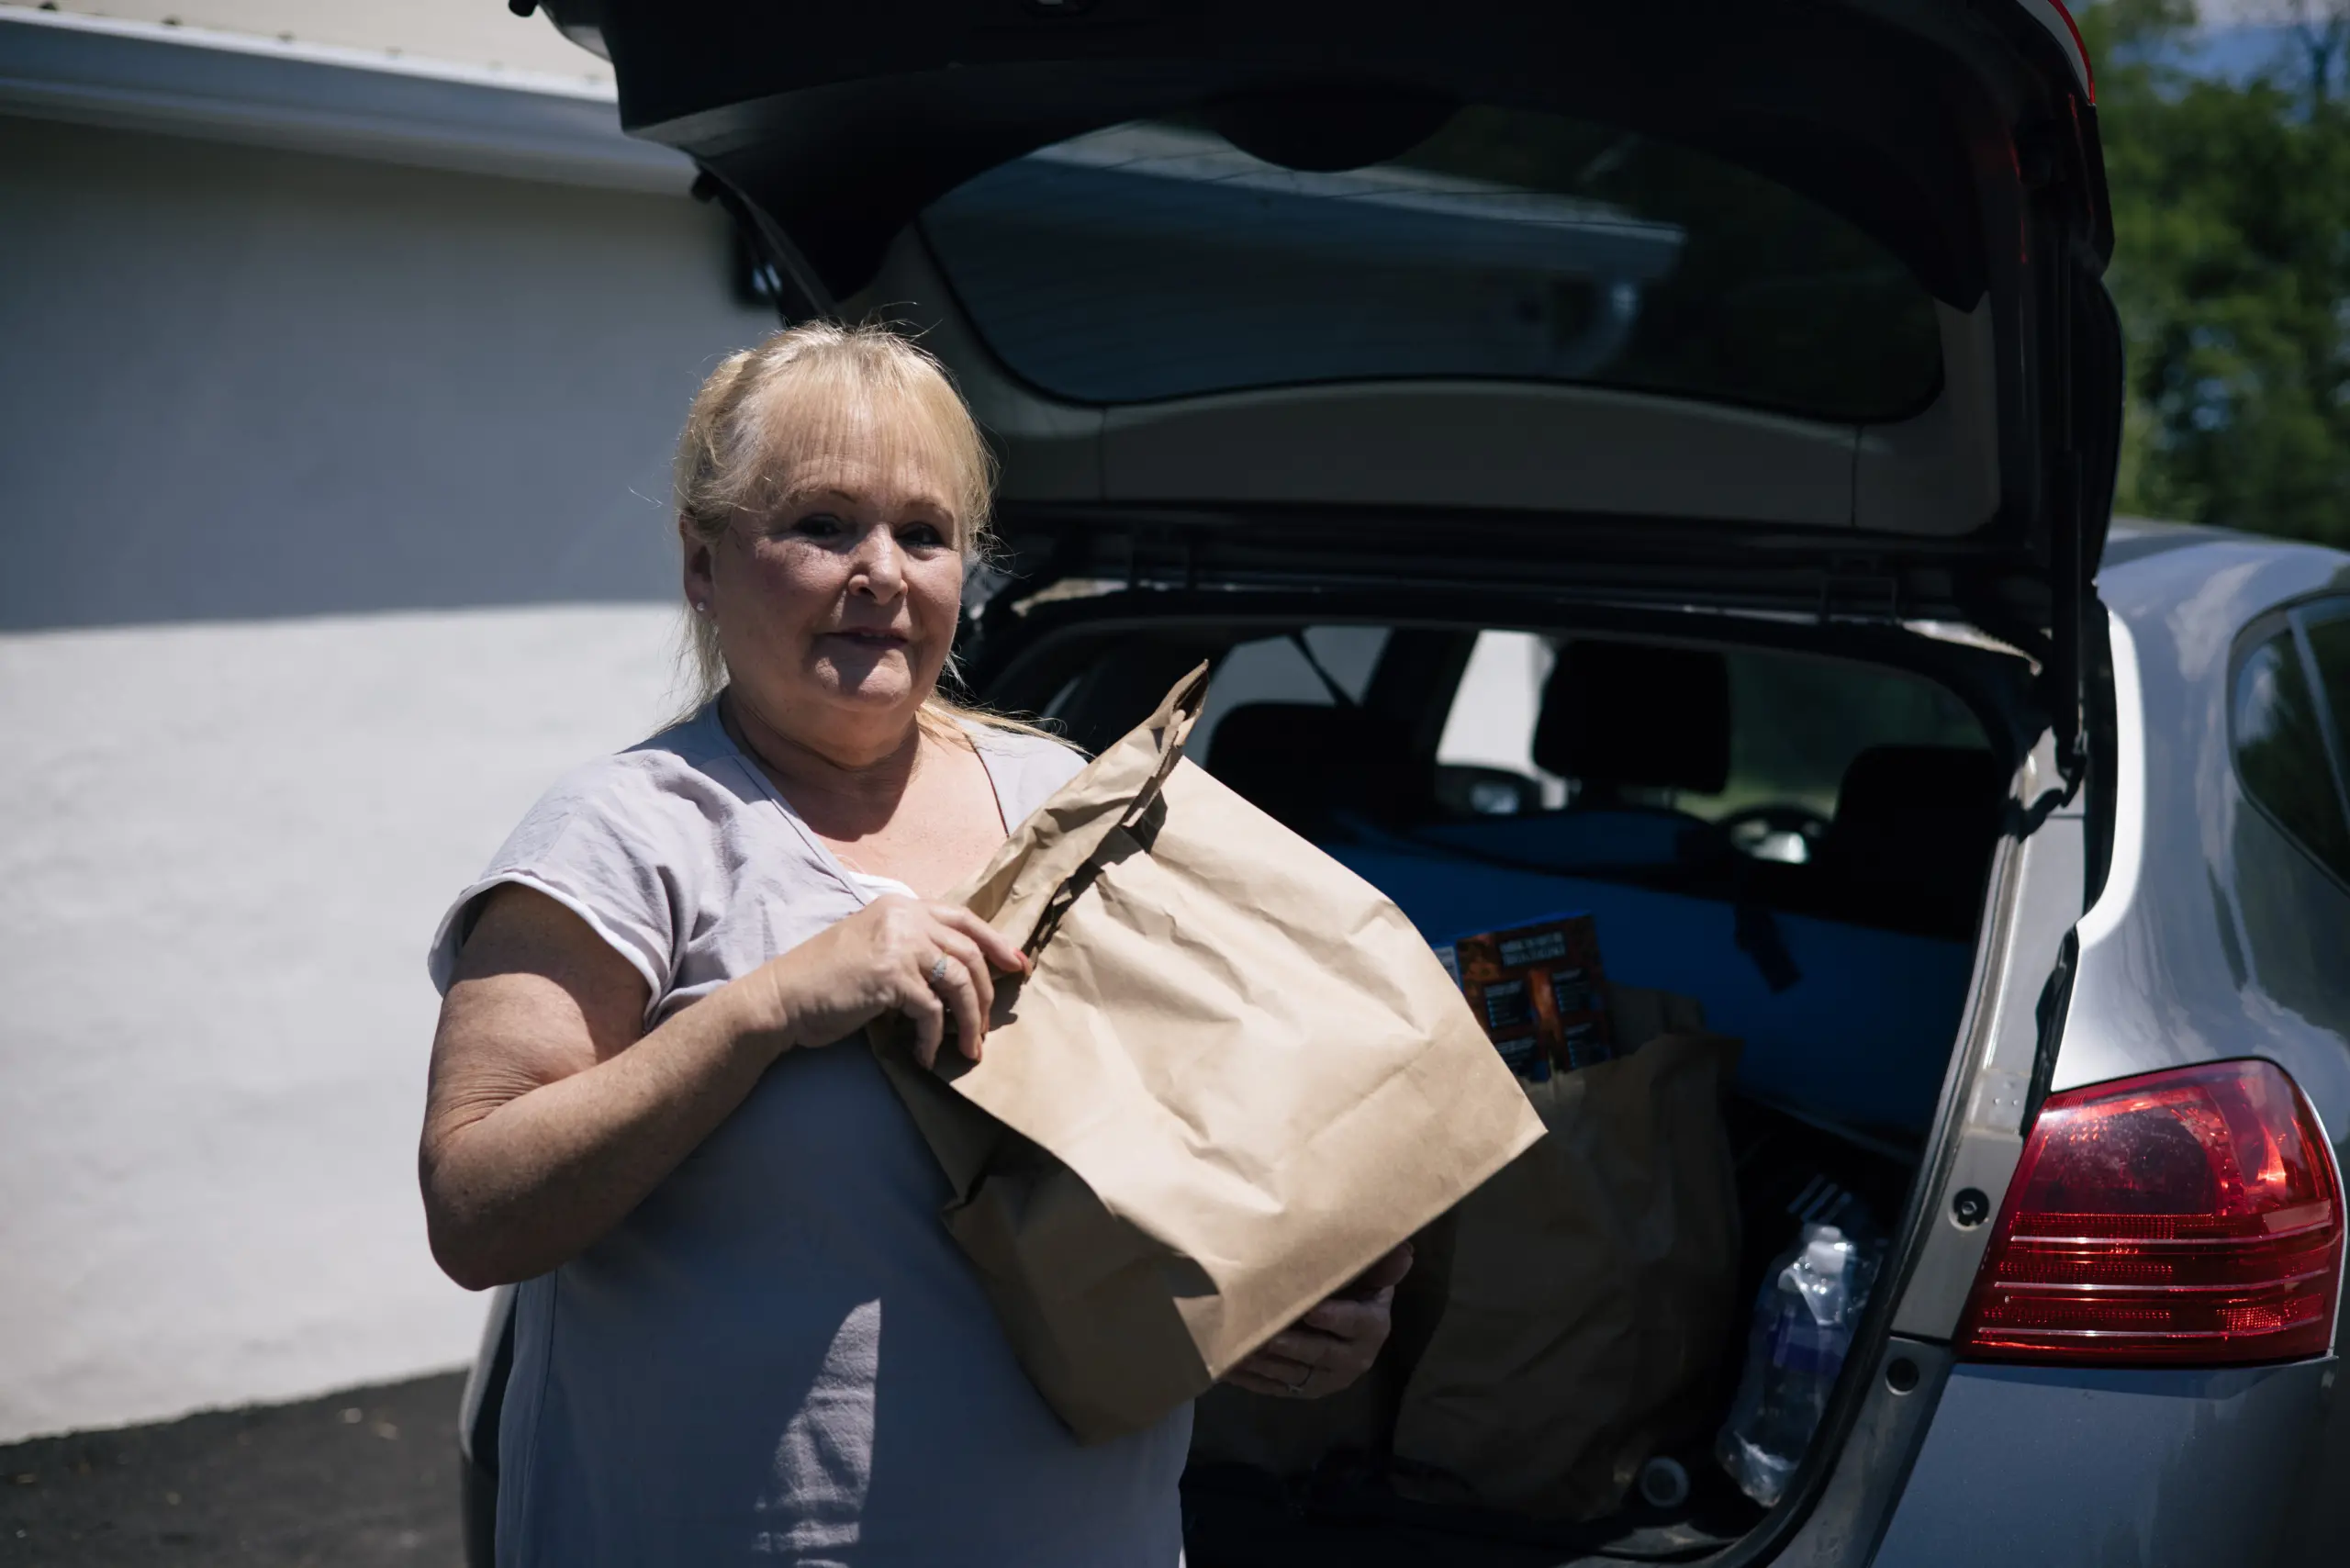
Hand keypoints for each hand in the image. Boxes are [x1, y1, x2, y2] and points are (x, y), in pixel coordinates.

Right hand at [751, 895, 1027, 1066]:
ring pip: (959, 982)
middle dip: (987, 992)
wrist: (781, 997)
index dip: (996, 943)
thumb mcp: (873, 947)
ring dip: (971, 1021)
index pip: (964, 918)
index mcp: (901, 906)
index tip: (1018, 966)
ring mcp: (897, 944)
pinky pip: (932, 1012)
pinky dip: (934, 1039)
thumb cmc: (825, 981)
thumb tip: (959, 976)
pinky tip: (927, 1057)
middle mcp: (904, 918)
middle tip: (989, 1026)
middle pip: (969, 952)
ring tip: (969, 1049)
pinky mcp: (890, 976)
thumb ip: (911, 948)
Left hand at [1223, 1243, 1412, 1399]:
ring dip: (1265, 1364)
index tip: (1310, 1310)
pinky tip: (1228, 1367)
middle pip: (1319, 1353)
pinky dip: (1250, 1379)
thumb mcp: (1370, 1274)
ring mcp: (1328, 1379)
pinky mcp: (1305, 1391)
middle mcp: (1354, 1359)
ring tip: (1238, 1349)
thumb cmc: (1357, 1289)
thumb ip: (1381, 1266)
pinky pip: (1275, 1388)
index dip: (1333, 1318)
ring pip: (1293, 1374)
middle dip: (1290, 1345)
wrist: (1349, 1321)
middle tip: (1263, 1334)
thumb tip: (1403, 1251)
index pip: (1354, 1323)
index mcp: (1372, 1327)